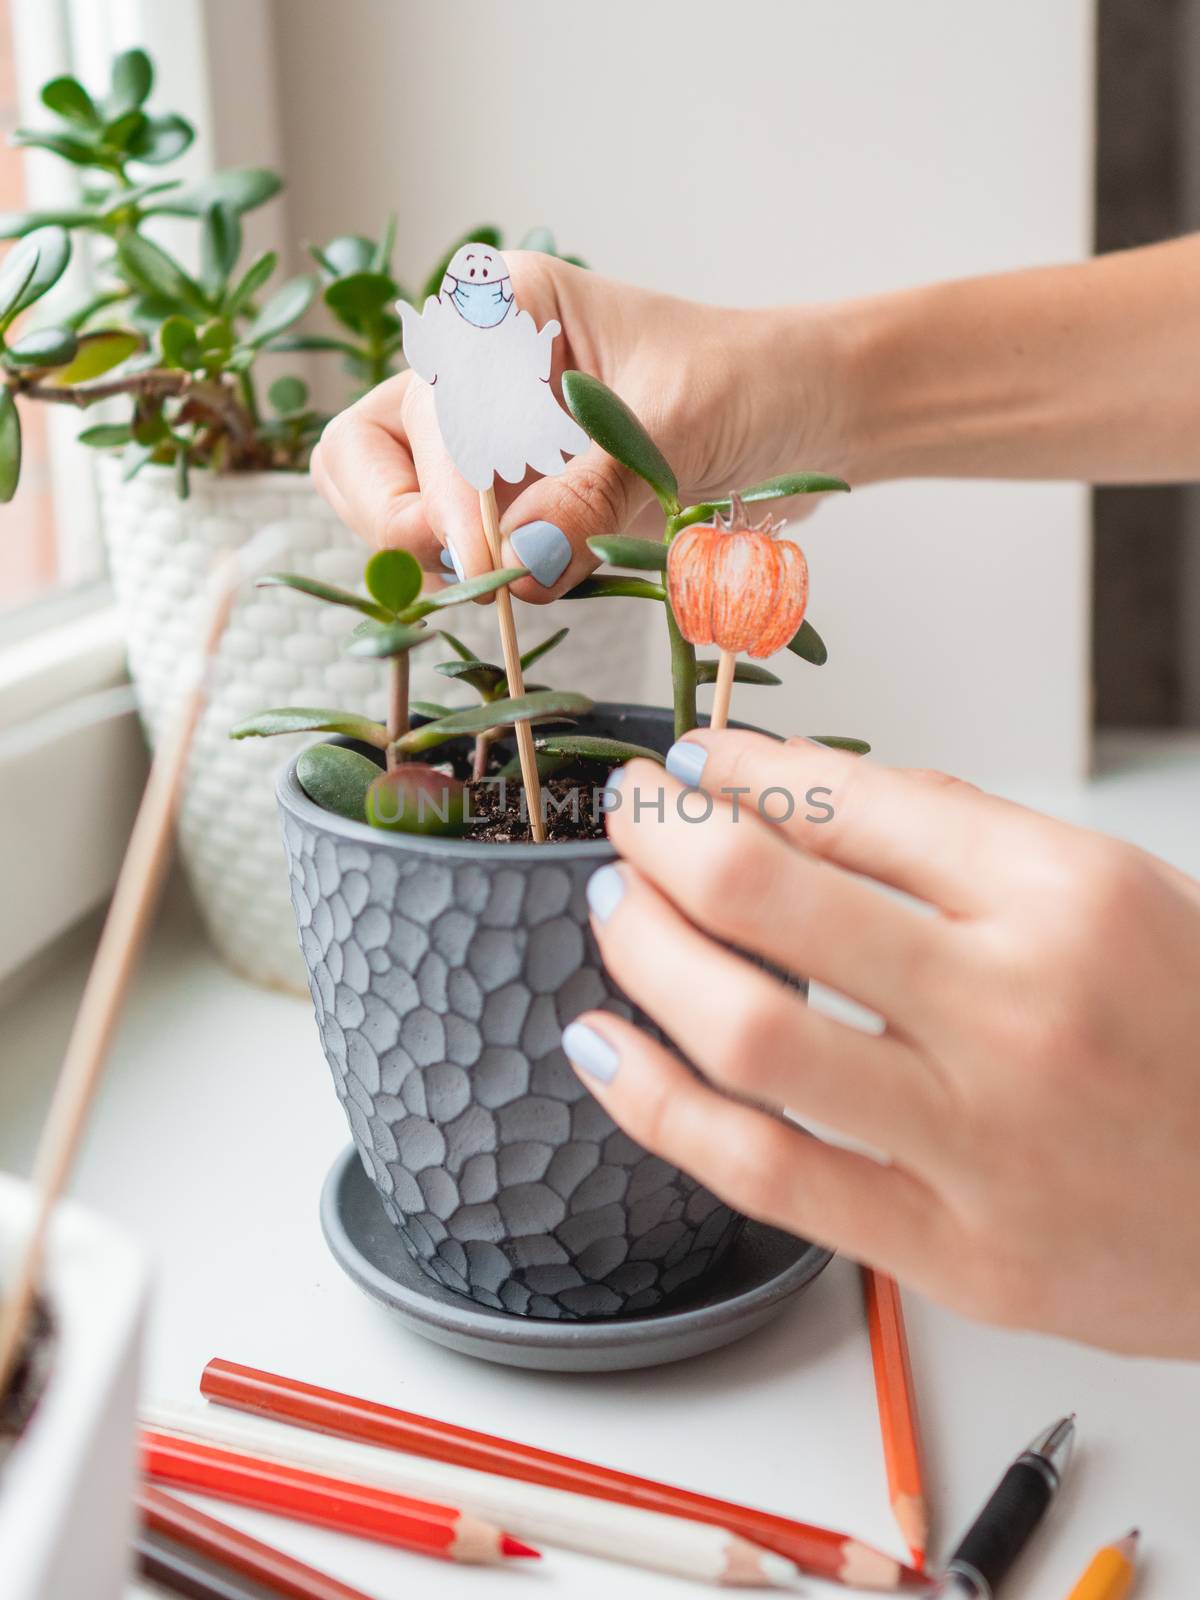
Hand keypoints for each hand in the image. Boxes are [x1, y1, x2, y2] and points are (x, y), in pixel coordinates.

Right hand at [310, 254, 841, 603]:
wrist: (804, 415)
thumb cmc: (751, 383)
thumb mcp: (679, 428)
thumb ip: (596, 491)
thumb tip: (518, 560)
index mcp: (504, 311)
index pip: (425, 403)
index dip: (444, 486)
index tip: (489, 555)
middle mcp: (473, 373)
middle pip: (362, 454)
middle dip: (402, 521)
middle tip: (479, 573)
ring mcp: (482, 443)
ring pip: (392, 511)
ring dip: (444, 559)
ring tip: (531, 574)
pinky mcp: (509, 504)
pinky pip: (456, 554)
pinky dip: (491, 580)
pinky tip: (558, 573)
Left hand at [563, 730, 1199, 1356]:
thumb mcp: (1122, 892)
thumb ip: (964, 838)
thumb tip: (801, 789)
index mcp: (1067, 896)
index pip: (848, 801)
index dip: (738, 770)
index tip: (693, 764)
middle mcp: (1015, 1008)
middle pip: (767, 894)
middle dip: (662, 836)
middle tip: (629, 816)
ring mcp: (978, 1139)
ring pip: (746, 1031)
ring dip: (645, 952)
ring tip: (613, 908)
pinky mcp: (950, 1250)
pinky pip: (763, 1172)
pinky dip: (658, 1105)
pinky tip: (606, 1049)